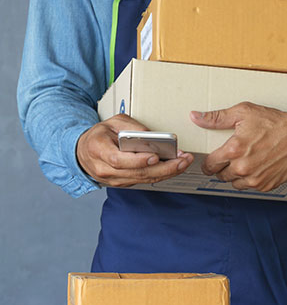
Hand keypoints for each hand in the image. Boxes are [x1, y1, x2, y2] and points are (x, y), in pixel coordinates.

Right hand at [76, 114, 192, 186]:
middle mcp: (105, 169)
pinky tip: (175, 167)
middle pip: (137, 173)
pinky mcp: (124, 183)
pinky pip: (144, 180)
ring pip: (144, 179)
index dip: (138, 160)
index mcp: (99, 150)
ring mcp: (114, 179)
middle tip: (183, 160)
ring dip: (167, 172)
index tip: (155, 156)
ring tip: (184, 162)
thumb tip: (150, 136)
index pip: (119, 160)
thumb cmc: (100, 135)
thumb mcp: (113, 122)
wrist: (83, 152)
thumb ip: (131, 126)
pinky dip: (161, 174)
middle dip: (164, 168)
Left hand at [190, 102, 286, 191]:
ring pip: (235, 183)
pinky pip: (251, 187)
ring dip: (237, 175)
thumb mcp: (243, 113)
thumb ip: (216, 118)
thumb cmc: (274, 123)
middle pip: (221, 175)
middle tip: (234, 156)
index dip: (210, 161)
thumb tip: (196, 117)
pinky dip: (252, 179)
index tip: (213, 159)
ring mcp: (255, 179)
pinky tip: (258, 166)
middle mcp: (243, 168)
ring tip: (247, 161)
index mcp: (234, 150)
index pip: (209, 165)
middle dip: (224, 167)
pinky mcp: (266, 185)